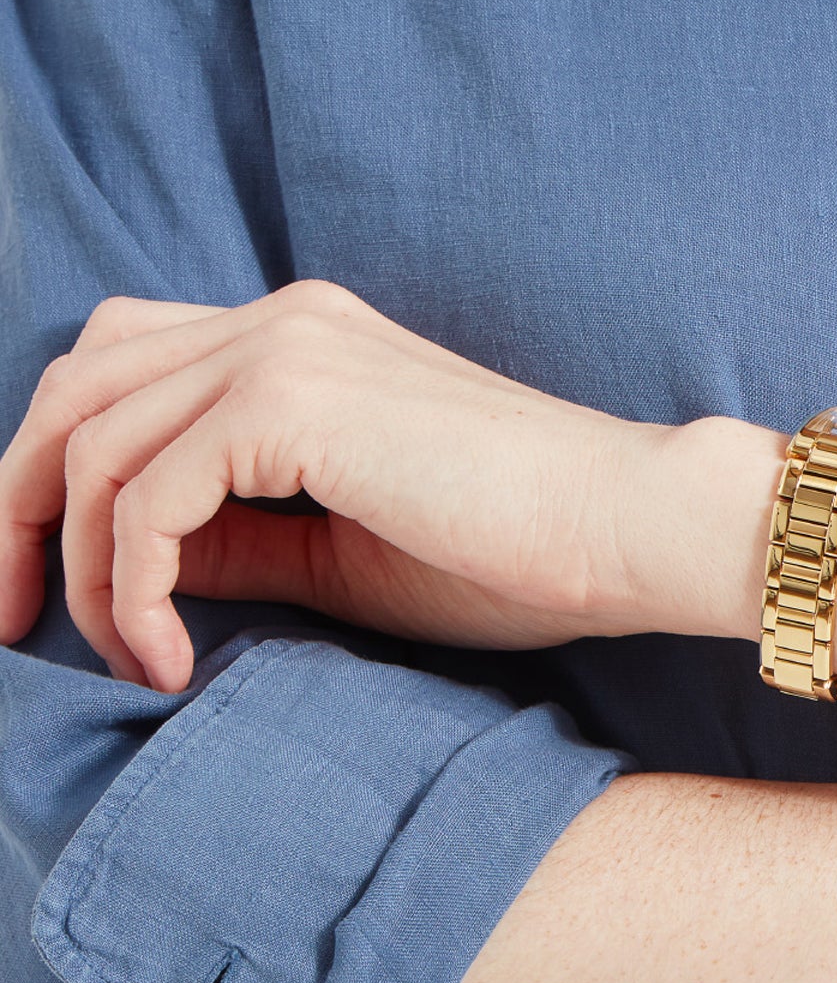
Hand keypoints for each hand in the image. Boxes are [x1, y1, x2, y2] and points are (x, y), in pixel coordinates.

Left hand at [0, 284, 783, 690]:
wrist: (630, 529)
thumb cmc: (520, 555)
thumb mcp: (343, 556)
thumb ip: (237, 540)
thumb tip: (132, 575)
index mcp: (294, 339)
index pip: (117, 371)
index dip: (52, 474)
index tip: (42, 591)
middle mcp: (275, 320)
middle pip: (72, 389)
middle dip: (17, 513)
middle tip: (11, 623)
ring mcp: (280, 348)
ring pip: (90, 442)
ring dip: (75, 572)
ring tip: (127, 662)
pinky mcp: (289, 403)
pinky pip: (146, 497)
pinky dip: (131, 589)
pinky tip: (173, 659)